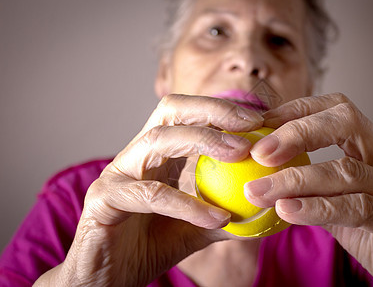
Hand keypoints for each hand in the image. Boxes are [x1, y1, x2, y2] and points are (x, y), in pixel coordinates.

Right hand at [35, 94, 263, 285]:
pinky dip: (186, 203)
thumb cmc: (147, 249)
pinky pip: (150, 195)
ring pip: (158, 141)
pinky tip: (218, 217)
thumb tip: (262, 210)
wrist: (105, 281)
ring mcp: (116, 175)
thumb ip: (222, 216)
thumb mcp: (194, 230)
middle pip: (171, 112)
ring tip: (240, 154)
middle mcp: (135, 156)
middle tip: (251, 123)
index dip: (222, 110)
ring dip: (203, 141)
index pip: (187, 115)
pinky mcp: (104, 200)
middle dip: (212, 111)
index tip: (258, 119)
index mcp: (155, 156)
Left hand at [244, 93, 372, 285]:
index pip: (338, 111)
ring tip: (259, 191)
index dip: (297, 110)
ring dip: (295, 180)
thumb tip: (260, 174)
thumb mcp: (334, 203)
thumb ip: (307, 186)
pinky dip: (319, 208)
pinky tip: (287, 211)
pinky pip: (359, 209)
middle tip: (258, 152)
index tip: (260, 123)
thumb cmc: (372, 234)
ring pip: (347, 171)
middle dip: (297, 133)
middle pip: (346, 123)